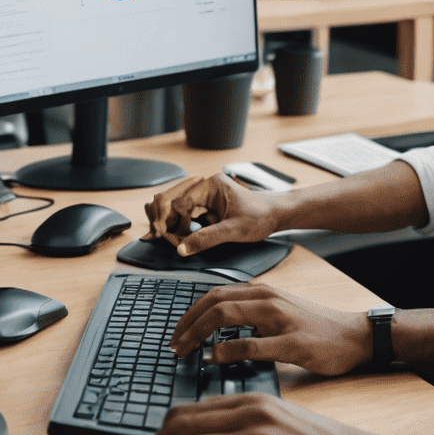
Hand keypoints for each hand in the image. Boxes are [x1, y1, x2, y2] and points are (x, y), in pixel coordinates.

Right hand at [145, 172, 283, 254]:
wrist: (277, 213)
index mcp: (211, 186)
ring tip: (166, 238)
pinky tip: (174, 235)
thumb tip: (181, 248)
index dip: (167, 219)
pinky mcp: (208, 204)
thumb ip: (206, 239)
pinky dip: (179, 224)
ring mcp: (206, 195)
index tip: (162, 236)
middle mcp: (206, 186)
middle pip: (172, 199)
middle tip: (156, 236)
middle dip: (163, 218)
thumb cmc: (261, 216)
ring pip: (177, 206)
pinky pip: (187, 212)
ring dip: (170, 222)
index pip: (178, 200)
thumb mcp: (233, 230)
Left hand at [171, 282, 371, 376]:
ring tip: (184, 352)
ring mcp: (281, 320)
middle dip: (186, 323)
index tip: (176, 334)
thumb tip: (215, 335)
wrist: (354, 335)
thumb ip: (250, 319)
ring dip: (197, 334)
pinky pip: (251, 345)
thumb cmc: (315, 329)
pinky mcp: (292, 343)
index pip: (215, 295)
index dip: (190, 313)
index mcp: (264, 293)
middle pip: (214, 302)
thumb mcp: (280, 315)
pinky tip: (213, 360)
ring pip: (226, 316)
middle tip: (173, 346)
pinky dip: (226, 352)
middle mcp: (269, 300)